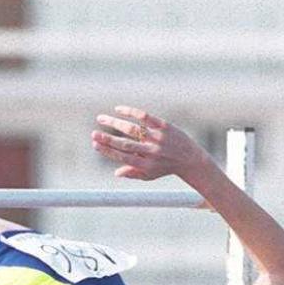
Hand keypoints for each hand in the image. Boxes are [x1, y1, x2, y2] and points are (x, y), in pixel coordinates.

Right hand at [92, 106, 212, 182]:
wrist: (190, 159)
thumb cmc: (165, 167)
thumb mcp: (149, 175)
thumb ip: (132, 173)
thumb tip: (116, 173)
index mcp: (145, 165)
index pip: (122, 157)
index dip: (107, 151)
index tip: (95, 144)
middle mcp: (151, 152)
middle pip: (125, 144)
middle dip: (107, 139)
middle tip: (93, 134)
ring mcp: (158, 138)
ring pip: (133, 129)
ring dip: (114, 123)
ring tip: (100, 118)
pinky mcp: (164, 126)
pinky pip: (145, 117)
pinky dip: (130, 112)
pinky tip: (118, 109)